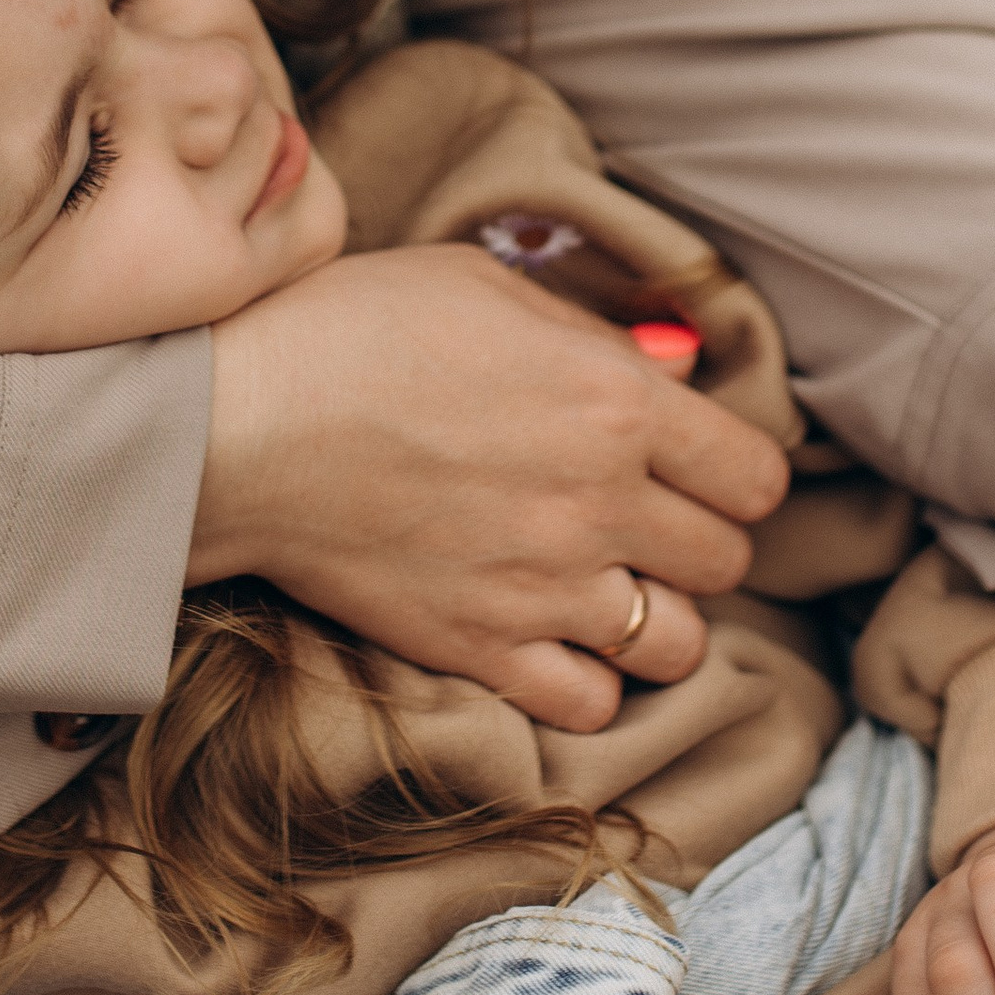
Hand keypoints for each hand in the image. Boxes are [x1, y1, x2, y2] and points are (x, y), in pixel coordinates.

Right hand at [197, 245, 788, 730]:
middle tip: (649, 524)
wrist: (239, 422)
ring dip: (658, 620)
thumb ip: (591, 334)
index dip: (737, 473)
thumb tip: (672, 369)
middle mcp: (600, 502)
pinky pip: (593, 706)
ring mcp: (545, 586)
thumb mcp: (484, 288)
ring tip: (610, 591)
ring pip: (680, 646)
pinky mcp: (481, 649)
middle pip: (727, 561)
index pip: (754, 474)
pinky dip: (588, 683)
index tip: (701, 469)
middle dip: (701, 542)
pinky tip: (552, 641)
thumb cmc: (352, 329)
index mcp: (615, 401)